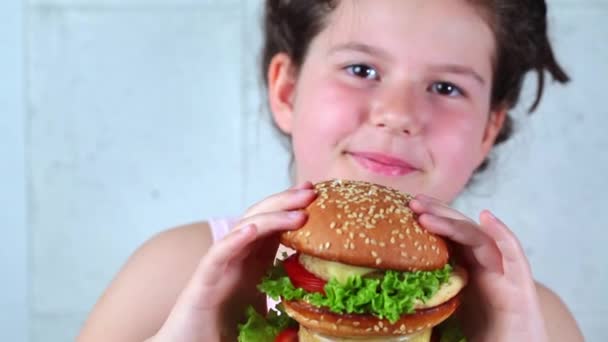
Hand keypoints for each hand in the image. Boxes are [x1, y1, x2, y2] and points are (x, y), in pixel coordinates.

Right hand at [150, 182, 316, 341]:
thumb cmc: (222, 334)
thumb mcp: (265, 317)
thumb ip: (287, 310)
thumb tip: (317, 319)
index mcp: (251, 264)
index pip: (274, 228)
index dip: (293, 209)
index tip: (316, 197)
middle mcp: (235, 259)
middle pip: (261, 220)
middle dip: (286, 202)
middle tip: (311, 191)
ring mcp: (218, 267)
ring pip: (243, 230)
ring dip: (271, 217)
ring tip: (298, 211)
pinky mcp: (202, 282)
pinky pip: (218, 255)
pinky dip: (235, 239)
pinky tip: (253, 230)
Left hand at [409, 195, 546, 341]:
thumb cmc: (484, 338)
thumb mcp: (447, 314)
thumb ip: (429, 299)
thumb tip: (390, 300)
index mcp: (468, 272)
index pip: (448, 237)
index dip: (429, 220)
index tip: (404, 209)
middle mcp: (486, 267)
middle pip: (461, 231)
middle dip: (438, 213)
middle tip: (412, 202)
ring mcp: (504, 274)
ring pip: (479, 238)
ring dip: (454, 223)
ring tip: (427, 214)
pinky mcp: (522, 287)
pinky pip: (514, 255)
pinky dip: (502, 234)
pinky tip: (487, 218)